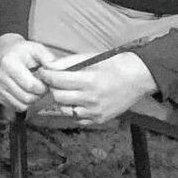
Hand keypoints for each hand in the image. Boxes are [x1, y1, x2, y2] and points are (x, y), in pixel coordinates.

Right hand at [0, 34, 58, 112]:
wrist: (4, 50)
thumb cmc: (22, 50)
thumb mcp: (36, 48)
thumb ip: (48, 59)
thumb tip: (57, 70)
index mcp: (8, 62)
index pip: (31, 85)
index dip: (43, 87)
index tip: (47, 81)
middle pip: (26, 98)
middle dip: (39, 95)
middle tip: (42, 85)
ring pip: (21, 106)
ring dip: (32, 100)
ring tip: (34, 87)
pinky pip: (15, 107)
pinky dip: (24, 102)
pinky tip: (25, 90)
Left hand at [36, 51, 157, 125]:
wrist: (136, 78)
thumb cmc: (113, 64)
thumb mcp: (90, 57)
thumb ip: (67, 62)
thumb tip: (48, 66)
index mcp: (89, 80)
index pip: (57, 81)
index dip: (46, 76)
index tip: (42, 71)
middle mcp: (91, 99)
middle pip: (58, 97)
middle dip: (52, 87)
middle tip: (54, 80)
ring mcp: (95, 112)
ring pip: (65, 109)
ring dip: (62, 99)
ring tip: (67, 89)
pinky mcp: (98, 120)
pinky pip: (76, 118)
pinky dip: (73, 109)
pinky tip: (78, 100)